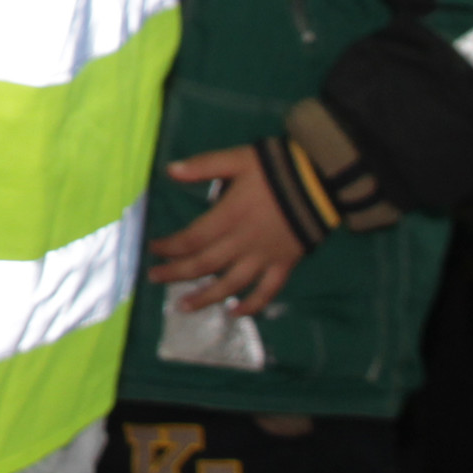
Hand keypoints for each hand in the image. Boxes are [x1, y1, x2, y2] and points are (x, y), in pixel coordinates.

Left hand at [145, 147, 304, 319]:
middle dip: (176, 273)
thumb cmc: (276, 169)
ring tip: (183, 307)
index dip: (169, 246)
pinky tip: (235, 313)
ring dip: (205, 297)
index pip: (191, 238)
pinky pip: (267, 291)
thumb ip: (204, 165)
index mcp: (228, 217)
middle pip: (204, 264)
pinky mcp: (284, 264)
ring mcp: (264, 257)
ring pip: (230, 284)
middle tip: (154, 278)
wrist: (320, 182)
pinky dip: (252, 305)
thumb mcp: (238, 159)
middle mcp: (242, 242)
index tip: (152, 249)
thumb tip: (170, 171)